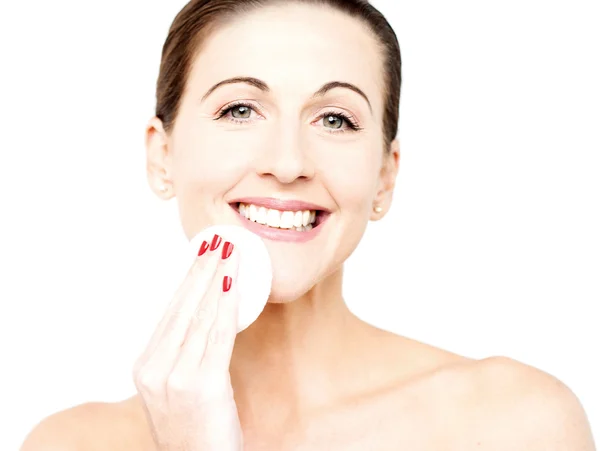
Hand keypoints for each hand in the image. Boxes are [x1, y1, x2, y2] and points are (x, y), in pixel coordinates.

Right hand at [132, 234, 242, 449]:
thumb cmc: (193, 430)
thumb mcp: (176, 389)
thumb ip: (183, 354)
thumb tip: (208, 313)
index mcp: (144, 366)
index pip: (170, 312)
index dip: (188, 279)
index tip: (201, 255)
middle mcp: (154, 368)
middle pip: (183, 307)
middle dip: (202, 269)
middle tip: (216, 240)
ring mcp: (175, 377)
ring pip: (201, 315)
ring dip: (217, 278)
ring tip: (229, 252)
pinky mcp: (201, 385)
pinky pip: (218, 335)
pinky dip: (228, 305)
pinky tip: (234, 283)